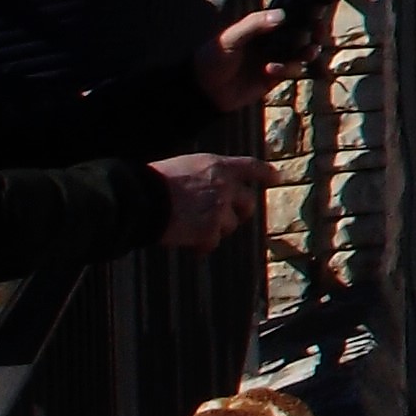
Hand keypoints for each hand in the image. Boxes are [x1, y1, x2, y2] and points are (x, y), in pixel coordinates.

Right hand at [149, 155, 276, 250]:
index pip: (250, 166)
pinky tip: (192, 249)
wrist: (140, 199)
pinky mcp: (209, 230)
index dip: (265, 173)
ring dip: (216, 231)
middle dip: (241, 213)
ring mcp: (219, 208)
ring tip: (195, 233)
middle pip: (248, 202)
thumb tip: (209, 191)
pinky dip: (202, 248)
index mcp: (218, 165)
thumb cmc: (152, 182)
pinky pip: (212, 243)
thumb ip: (204, 177)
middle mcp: (225, 185)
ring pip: (230, 225)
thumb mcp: (184, 167)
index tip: (276, 178)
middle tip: (230, 220)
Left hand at [196, 9, 307, 112]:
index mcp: (262, 26)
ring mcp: (275, 57)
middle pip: (302, 32)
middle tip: (318, 32)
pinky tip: (271, 70)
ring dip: (308, 51)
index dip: (305, 11)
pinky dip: (287, 69)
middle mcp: (273, 40)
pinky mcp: (275, 76)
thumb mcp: (230, 38)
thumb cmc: (213, 58)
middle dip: (314, 31)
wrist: (204, 91)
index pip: (289, 14)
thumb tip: (283, 15)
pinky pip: (291, 70)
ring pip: (302, 52)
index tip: (318, 9)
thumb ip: (254, 24)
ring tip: (307, 52)